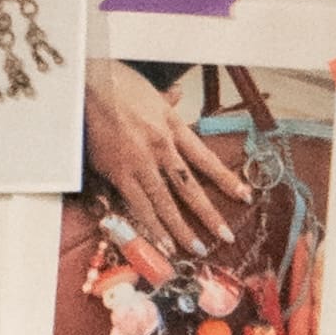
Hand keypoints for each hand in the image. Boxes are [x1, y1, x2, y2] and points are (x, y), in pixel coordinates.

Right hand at [81, 64, 256, 281]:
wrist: (91, 85)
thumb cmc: (119, 85)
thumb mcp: (153, 92)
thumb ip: (168, 102)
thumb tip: (179, 96)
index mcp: (174, 127)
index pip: (206, 159)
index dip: (226, 179)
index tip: (244, 196)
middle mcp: (162, 148)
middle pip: (190, 187)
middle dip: (209, 214)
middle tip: (225, 236)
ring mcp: (141, 163)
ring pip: (166, 203)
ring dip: (183, 229)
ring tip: (197, 249)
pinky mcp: (119, 173)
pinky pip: (138, 205)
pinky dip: (152, 226)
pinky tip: (163, 242)